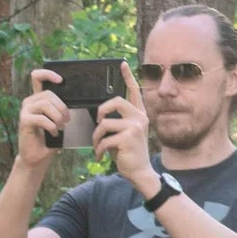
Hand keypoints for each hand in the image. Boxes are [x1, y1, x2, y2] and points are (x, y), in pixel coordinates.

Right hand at [18, 69, 71, 168]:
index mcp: (38, 99)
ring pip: (45, 104)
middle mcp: (29, 102)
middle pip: (48, 94)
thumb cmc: (49, 139)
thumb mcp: (58, 121)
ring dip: (58, 117)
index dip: (48, 74)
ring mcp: (25, 111)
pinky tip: (54, 133)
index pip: (37, 77)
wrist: (37, 157)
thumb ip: (61, 110)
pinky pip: (42, 118)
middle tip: (67, 120)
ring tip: (61, 127)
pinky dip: (52, 126)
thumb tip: (76, 102)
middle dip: (62, 107)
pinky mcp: (24, 121)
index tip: (60, 80)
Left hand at [93, 61, 155, 191]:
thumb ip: (118, 122)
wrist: (140, 173)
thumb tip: (101, 116)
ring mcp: (135, 127)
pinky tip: (101, 156)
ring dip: (96, 137)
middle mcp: (139, 118)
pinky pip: (104, 139)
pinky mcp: (128, 138)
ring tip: (98, 147)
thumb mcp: (125, 134)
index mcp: (139, 115)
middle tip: (98, 122)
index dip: (128, 77)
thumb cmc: (129, 154)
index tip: (122, 64)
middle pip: (115, 101)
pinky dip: (98, 149)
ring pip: (105, 124)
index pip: (134, 92)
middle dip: (101, 111)